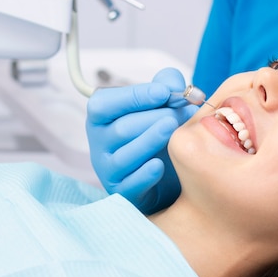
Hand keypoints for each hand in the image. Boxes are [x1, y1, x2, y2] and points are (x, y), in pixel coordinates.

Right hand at [86, 68, 197, 213]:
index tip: (163, 92)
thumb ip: (165, 85)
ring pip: (124, 156)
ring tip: (172, 129)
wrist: (168, 174)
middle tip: (178, 115)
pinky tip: (160, 164)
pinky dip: (145, 174)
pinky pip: (130, 184)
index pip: (104, 104)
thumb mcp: (161, 104)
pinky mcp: (121, 192)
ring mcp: (108, 170)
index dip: (134, 96)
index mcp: (102, 117)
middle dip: (152, 119)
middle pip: (120, 129)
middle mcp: (99, 143)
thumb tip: (172, 84)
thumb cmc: (158, 133)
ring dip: (150, 141)